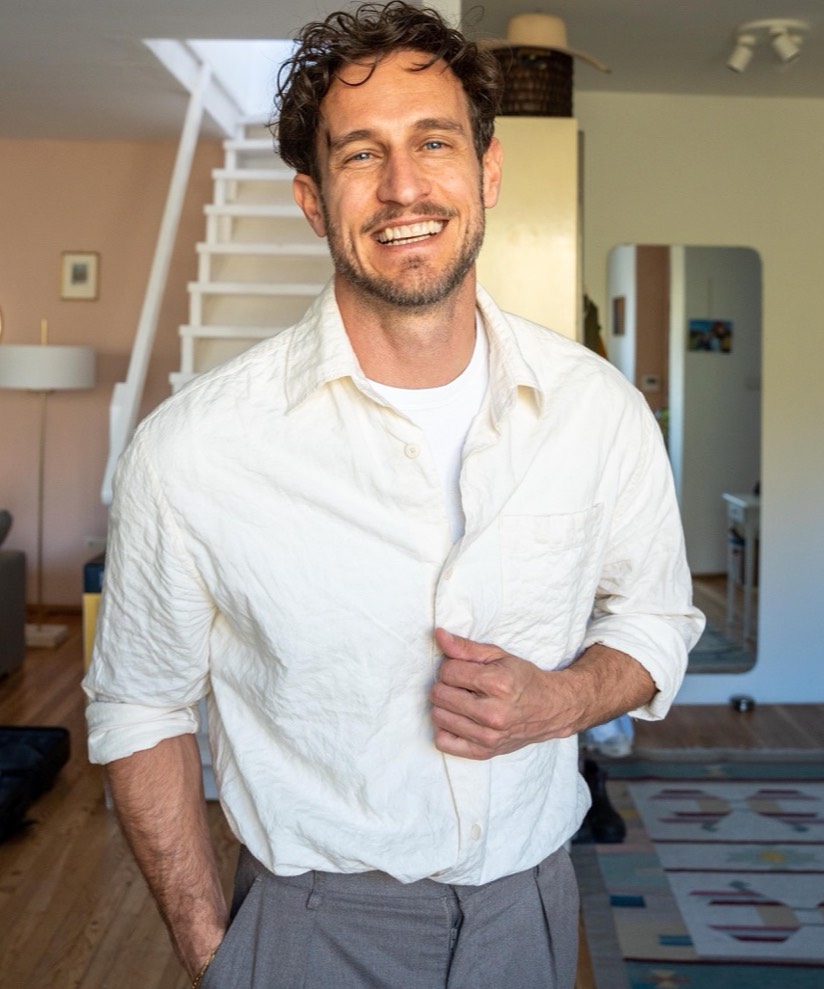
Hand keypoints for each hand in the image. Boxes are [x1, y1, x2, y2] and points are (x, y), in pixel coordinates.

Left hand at [430, 628, 578, 759]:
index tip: (462, 669)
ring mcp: (488, 736)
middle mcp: (492, 713)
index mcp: (498, 684)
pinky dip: (445, 729)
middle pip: (439, 694)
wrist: (551, 709)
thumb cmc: (523, 679)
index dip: (450, 666)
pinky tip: (457, 719)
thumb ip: (466, 647)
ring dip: (445, 705)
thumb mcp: (499, 656)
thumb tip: (438, 635)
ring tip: (461, 700)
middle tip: (461, 684)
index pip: (447, 672)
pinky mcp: (484, 752)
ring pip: (438, 716)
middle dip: (446, 685)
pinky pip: (444, 742)